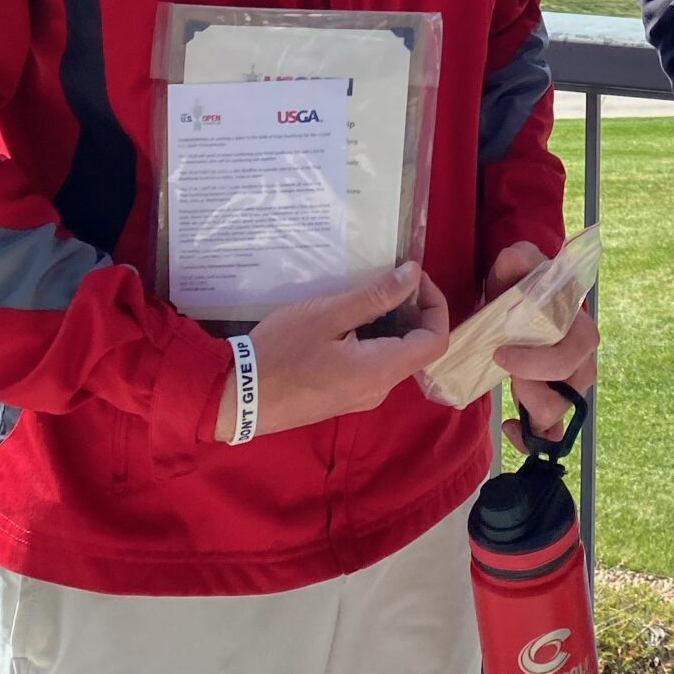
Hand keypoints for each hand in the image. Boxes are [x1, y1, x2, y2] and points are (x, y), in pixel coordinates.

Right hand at [214, 264, 449, 439]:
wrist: (237, 398)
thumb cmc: (281, 352)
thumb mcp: (328, 315)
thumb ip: (376, 296)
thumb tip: (415, 275)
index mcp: (382, 370)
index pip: (435, 341)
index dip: (435, 305)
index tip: (414, 278)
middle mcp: (379, 390)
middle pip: (417, 349)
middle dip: (411, 311)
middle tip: (386, 280)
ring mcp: (361, 397)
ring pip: (394, 357)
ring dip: (390, 324)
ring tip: (363, 296)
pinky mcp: (343, 398)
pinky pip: (373, 366)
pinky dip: (373, 340)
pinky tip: (346, 322)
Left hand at [489, 240, 599, 447]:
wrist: (518, 302)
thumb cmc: (522, 286)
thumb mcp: (516, 268)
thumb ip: (518, 259)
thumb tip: (516, 260)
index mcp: (578, 327)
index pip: (570, 356)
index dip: (535, 364)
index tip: (500, 354)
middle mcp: (583, 359)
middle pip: (567, 392)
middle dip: (530, 386)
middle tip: (504, 366)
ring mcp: (573, 384)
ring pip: (558, 413)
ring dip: (528, 404)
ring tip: (510, 383)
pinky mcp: (559, 402)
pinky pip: (555, 435)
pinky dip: (533, 438)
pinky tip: (511, 426)